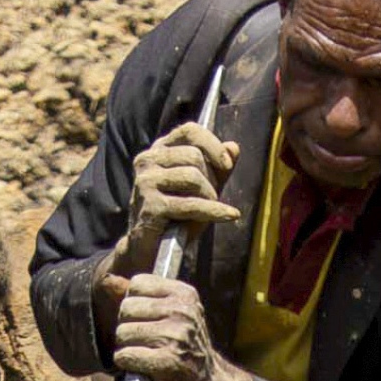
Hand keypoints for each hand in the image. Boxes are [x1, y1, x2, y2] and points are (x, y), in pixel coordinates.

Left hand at [106, 269, 223, 380]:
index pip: (137, 284)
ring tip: (144, 353)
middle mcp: (183, 312)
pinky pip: (126, 355)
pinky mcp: (169, 361)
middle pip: (127, 308)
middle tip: (144, 340)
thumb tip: (107, 281)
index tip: (147, 319)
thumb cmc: (181, 345)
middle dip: (128, 326)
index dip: (134, 303)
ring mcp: (177, 336)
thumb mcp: (167, 312)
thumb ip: (138, 296)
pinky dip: (127, 362)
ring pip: (123, 333)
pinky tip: (141, 366)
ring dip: (126, 346)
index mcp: (184, 294)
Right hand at [126, 126, 235, 249]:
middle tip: (213, 198)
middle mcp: (148, 160)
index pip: (189, 131)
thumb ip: (218, 168)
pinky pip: (191, 204)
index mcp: (159, 150)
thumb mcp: (203, 189)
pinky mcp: (150, 205)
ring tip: (209, 209)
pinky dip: (214, 211)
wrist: (153, 250)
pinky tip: (229, 216)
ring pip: (193, 177)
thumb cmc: (178, 216)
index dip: (213, 144)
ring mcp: (146, 182)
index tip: (227, 164)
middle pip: (194, 156)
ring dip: (210, 197)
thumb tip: (234, 147)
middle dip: (212, 179)